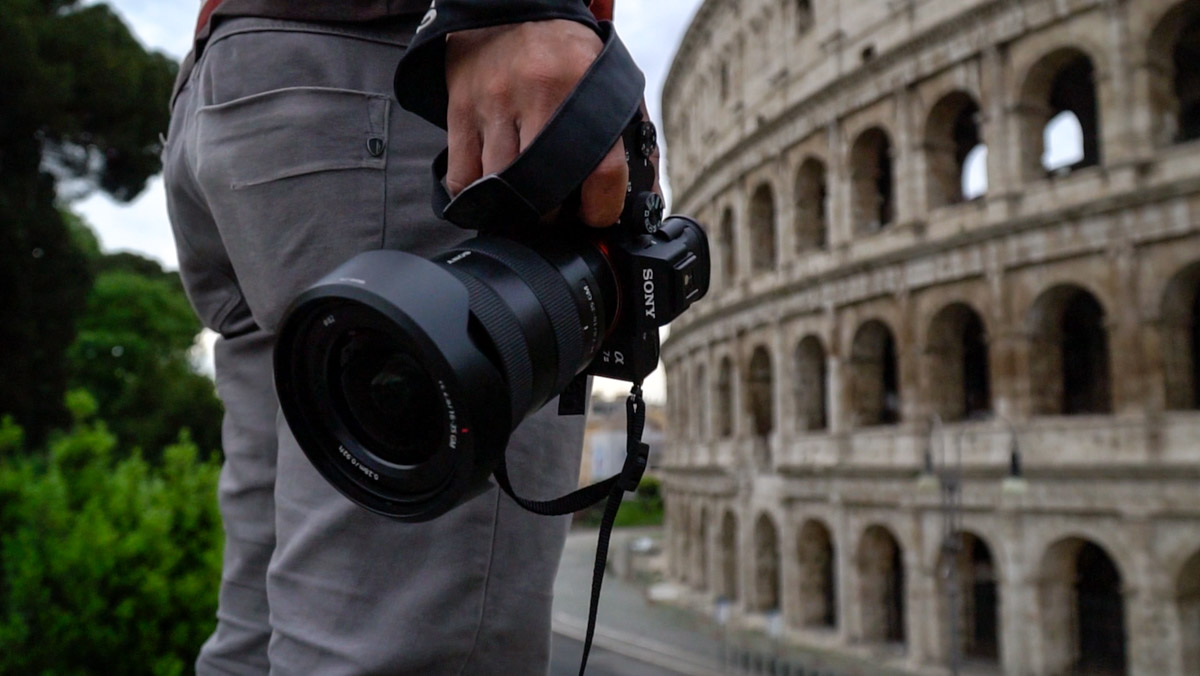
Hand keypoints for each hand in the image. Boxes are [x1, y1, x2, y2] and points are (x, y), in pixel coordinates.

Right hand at [445, 20, 633, 227]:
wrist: (514, 10)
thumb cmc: (567, 55)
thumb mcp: (610, 83)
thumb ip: (631, 138)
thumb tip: (646, 198)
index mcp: (585, 86)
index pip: (602, 170)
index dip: (601, 209)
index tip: (595, 217)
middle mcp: (539, 93)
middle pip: (544, 188)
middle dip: (552, 213)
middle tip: (557, 210)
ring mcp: (494, 103)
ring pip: (499, 187)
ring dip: (513, 206)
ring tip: (525, 199)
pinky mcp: (461, 110)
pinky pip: (462, 176)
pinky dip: (476, 194)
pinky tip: (491, 187)